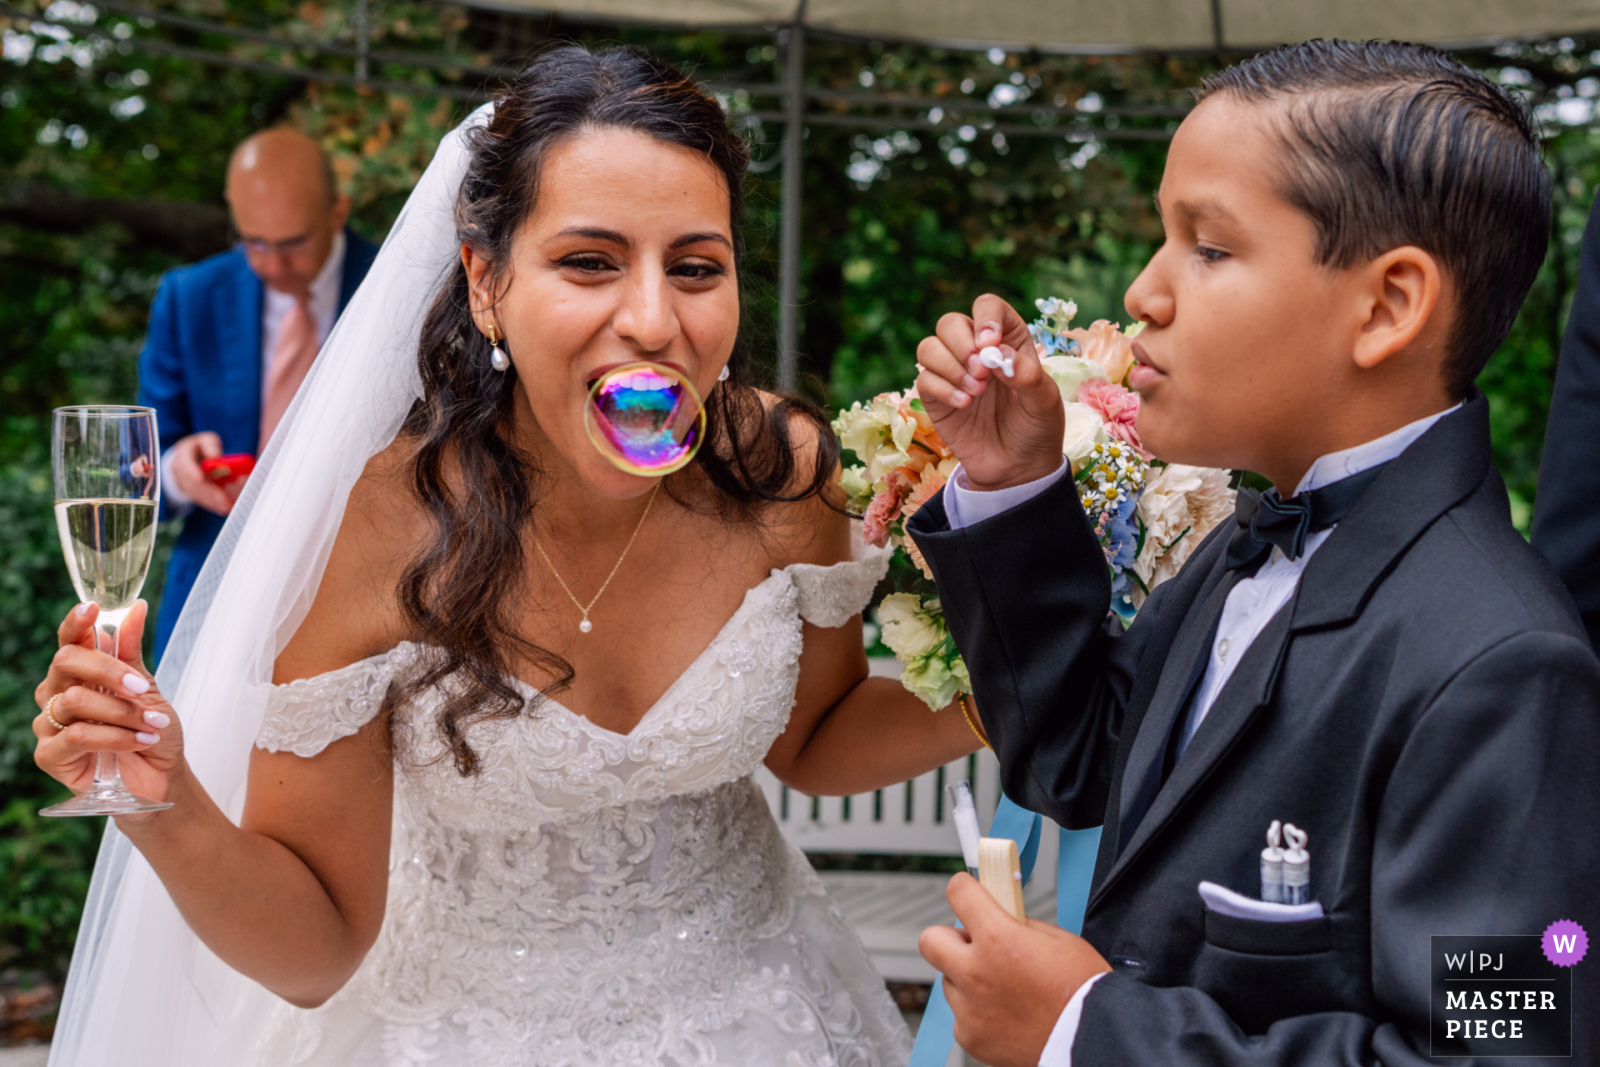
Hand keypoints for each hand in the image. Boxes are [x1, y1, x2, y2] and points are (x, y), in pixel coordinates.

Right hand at [33, 601, 184, 816]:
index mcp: (78, 675)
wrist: (161, 777)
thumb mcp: (146, 688)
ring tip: (152, 725)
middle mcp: (57, 695)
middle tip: (140, 688)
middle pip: (66, 663)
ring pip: (75, 701)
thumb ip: (132, 650)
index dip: (75, 623)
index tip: (91, 608)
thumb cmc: (150, 732)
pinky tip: (139, 742)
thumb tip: (137, 608)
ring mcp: (49, 726)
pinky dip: (115, 736)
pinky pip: (77, 736)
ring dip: (122, 712)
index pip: (68, 642)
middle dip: (109, 671)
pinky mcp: (50, 756)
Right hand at [170, 431, 244, 514]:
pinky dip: (212, 504)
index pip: (185, 465)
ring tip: (228, 505)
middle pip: (193, 484)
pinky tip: (225, 508)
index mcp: (182, 454)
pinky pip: (201, 499)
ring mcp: (183, 483)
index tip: (200, 478)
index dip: (192, 472)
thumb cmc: (200, 448)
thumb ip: (210, 445)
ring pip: (197, 494)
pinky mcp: (191, 492)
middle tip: (224, 499)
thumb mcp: (205, 440)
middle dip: (209, 492)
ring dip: (212, 501)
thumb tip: (215, 455)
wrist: (187, 458)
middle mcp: (180, 471)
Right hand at [915, 294, 1065, 491]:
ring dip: (949, 366)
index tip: (990, 343)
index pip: (988, 307)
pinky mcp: (935, 397)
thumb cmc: (1036, 427)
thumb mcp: (1045, 402)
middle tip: (981, 372)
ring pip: (929, 347)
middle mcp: (976, 351)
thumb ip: (1028, 376)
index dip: (985, 318)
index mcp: (1007, 340)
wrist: (1017, 467)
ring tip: (975, 392)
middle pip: (950, 323)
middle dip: (961, 345)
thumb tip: (999, 354)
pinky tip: (964, 405)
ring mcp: (953, 372)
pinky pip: (924, 379)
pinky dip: (943, 389)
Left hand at [919, 873, 1111, 1066]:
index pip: (958, 894)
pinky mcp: (970, 1037)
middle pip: (930, 939)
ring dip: (967, 978)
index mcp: (999, 940)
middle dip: (950, 938)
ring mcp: (970, 1009)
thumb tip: (999, 916)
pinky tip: (1006, 1014)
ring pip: (949, 980)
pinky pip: (961, 1014)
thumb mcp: (1058, 940)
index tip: (967, 892)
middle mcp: (976, 973)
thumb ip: (1019, 924)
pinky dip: (977, 1012)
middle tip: (974, 945)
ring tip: (1004, 988)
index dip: (964, 889)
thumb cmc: (1084, 992)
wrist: (1095, 1043)